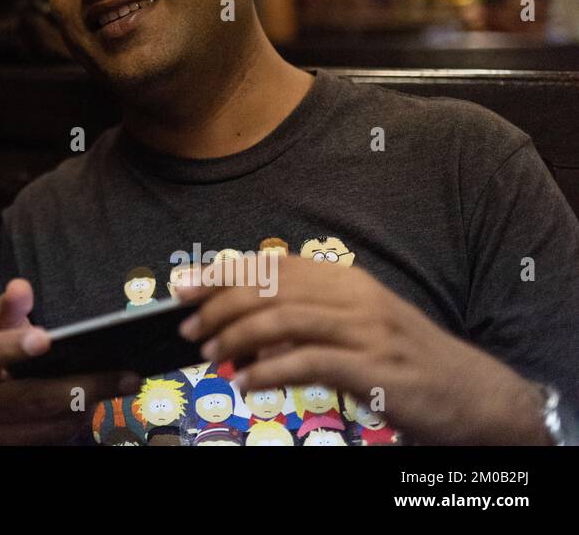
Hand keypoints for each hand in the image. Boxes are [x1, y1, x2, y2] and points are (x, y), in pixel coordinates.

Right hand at [0, 278, 140, 444]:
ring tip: (120, 386)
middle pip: (35, 397)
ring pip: (51, 424)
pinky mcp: (11, 449)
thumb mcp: (0, 330)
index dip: (15, 348)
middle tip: (126, 376)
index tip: (44, 339)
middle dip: (85, 386)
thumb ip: (11, 308)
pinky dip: (78, 423)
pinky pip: (53, 440)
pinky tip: (96, 406)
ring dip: (88, 407)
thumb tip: (20, 287)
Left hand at [176, 255, 549, 444]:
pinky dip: (267, 371)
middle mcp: (354, 297)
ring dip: (235, 338)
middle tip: (189, 330)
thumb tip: (244, 321)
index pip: (270, 264)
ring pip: (281, 319)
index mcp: (346, 280)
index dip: (221, 272)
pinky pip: (305, 362)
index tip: (183, 286)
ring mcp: (364, 331)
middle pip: (268, 287)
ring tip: (211, 356)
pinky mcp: (371, 369)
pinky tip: (246, 383)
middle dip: (218, 306)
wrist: (473, 393)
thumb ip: (307, 316)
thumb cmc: (405, 360)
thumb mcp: (356, 324)